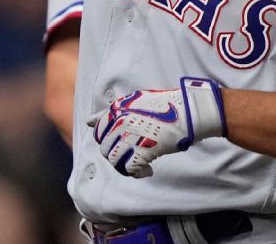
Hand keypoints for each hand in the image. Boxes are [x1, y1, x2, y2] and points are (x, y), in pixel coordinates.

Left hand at [87, 78, 224, 177]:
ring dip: (126, 166)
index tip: (122, 144)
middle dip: (118, 155)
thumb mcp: (133, 102)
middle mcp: (119, 122)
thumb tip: (88, 121)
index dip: (109, 141)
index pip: (99, 132)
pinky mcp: (142, 150)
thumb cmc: (163, 106)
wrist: (187, 111)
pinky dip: (138, 173)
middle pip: (106, 149)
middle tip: (134, 155)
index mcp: (116, 109)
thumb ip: (110, 113)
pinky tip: (148, 170)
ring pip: (114, 161)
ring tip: (140, 164)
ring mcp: (130, 136)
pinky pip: (129, 169)